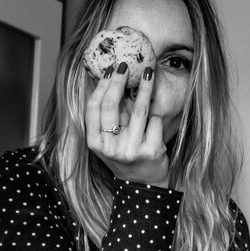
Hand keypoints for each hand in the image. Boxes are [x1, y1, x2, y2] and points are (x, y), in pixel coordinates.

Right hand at [86, 63, 169, 187]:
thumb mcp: (109, 141)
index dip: (101, 86)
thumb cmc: (125, 155)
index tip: (110, 70)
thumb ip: (109, 118)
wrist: (145, 185)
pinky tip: (156, 115)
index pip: (93, 108)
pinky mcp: (150, 151)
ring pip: (138, 110)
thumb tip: (112, 80)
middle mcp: (110, 148)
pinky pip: (154, 122)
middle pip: (112, 106)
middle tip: (126, 65)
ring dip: (145, 87)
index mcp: (95, 143)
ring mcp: (130, 150)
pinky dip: (156, 116)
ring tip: (149, 72)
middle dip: (119, 81)